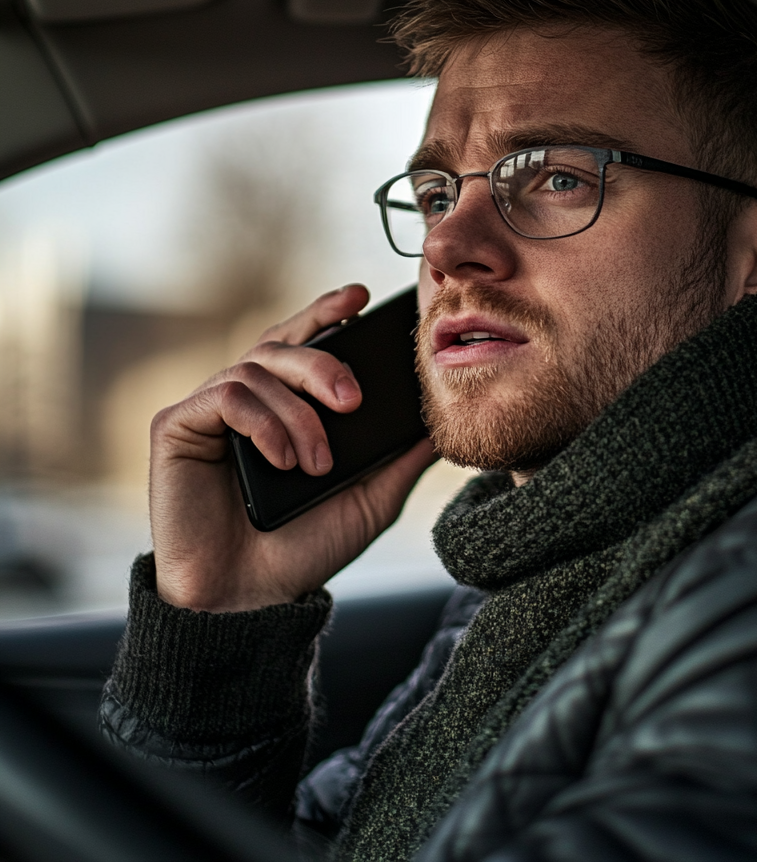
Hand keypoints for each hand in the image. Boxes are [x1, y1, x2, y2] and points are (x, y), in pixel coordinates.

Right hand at [148, 284, 434, 611]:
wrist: (250, 601)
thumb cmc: (304, 550)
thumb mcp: (370, 498)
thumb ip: (399, 457)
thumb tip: (438, 421)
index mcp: (284, 408)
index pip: (302, 342)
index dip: (326, 312)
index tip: (360, 297)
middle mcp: (245, 402)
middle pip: (282, 345)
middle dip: (325, 362)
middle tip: (354, 399)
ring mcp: (208, 412)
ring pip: (258, 368)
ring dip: (299, 413)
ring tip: (317, 463)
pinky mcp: (176, 426)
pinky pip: (226, 395)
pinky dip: (264, 422)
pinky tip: (283, 460)